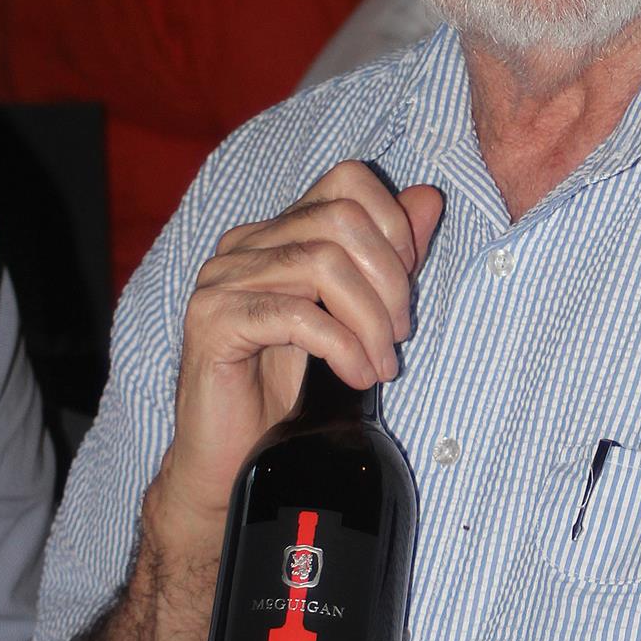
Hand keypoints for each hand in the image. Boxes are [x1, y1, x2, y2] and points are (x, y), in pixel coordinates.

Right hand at [158, 163, 441, 536]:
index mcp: (278, 232)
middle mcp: (244, 243)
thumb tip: (428, 197)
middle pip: (341, 219)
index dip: (394, 226)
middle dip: (389, 280)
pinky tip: (355, 376)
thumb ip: (388, 257)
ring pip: (322, 264)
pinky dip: (341, 346)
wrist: (233, 459)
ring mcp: (222, 279)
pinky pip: (295, 314)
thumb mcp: (356, 316)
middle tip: (398, 337)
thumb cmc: (292, 392)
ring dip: (370, 321)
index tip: (405, 288)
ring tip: (381, 366)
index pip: (348, 181)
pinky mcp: (211, 321)